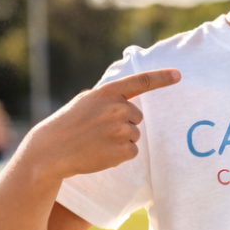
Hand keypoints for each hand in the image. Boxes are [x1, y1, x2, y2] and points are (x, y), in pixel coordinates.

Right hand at [24, 69, 180, 180]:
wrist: (52, 150)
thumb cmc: (69, 124)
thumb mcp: (87, 101)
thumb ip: (109, 98)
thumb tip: (129, 102)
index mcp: (108, 93)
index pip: (141, 82)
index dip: (161, 78)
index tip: (178, 75)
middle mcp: (118, 108)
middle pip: (137, 117)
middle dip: (123, 124)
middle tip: (99, 130)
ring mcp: (121, 129)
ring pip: (135, 135)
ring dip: (121, 140)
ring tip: (98, 142)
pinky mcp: (123, 150)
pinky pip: (132, 151)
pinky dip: (120, 154)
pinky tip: (101, 153)